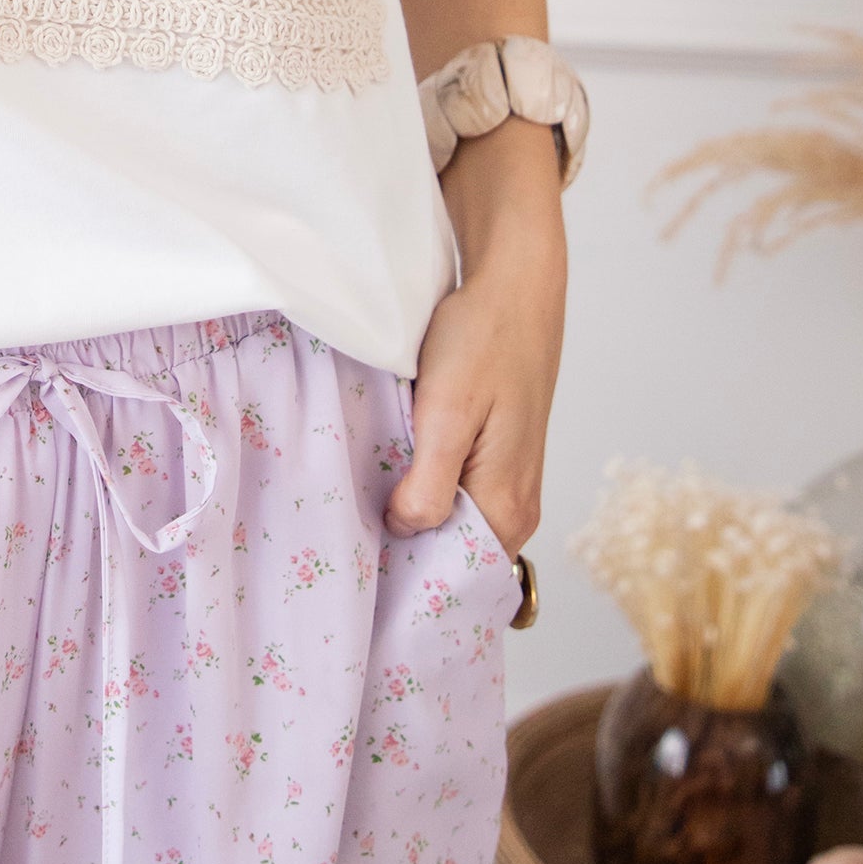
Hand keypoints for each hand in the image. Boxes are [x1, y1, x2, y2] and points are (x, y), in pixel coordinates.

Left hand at [386, 121, 565, 558]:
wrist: (515, 286)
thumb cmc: (483, 341)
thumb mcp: (446, 412)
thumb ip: (428, 484)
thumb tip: (404, 530)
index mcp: (506, 507)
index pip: (453, 576)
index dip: (407, 577)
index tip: (358, 570)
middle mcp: (517, 507)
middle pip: (453, 556)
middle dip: (405, 552)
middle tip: (346, 540)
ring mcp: (511, 483)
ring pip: (453, 525)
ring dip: (411, 517)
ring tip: (359, 509)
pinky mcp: (500, 458)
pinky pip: (458, 495)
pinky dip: (424, 490)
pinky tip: (390, 475)